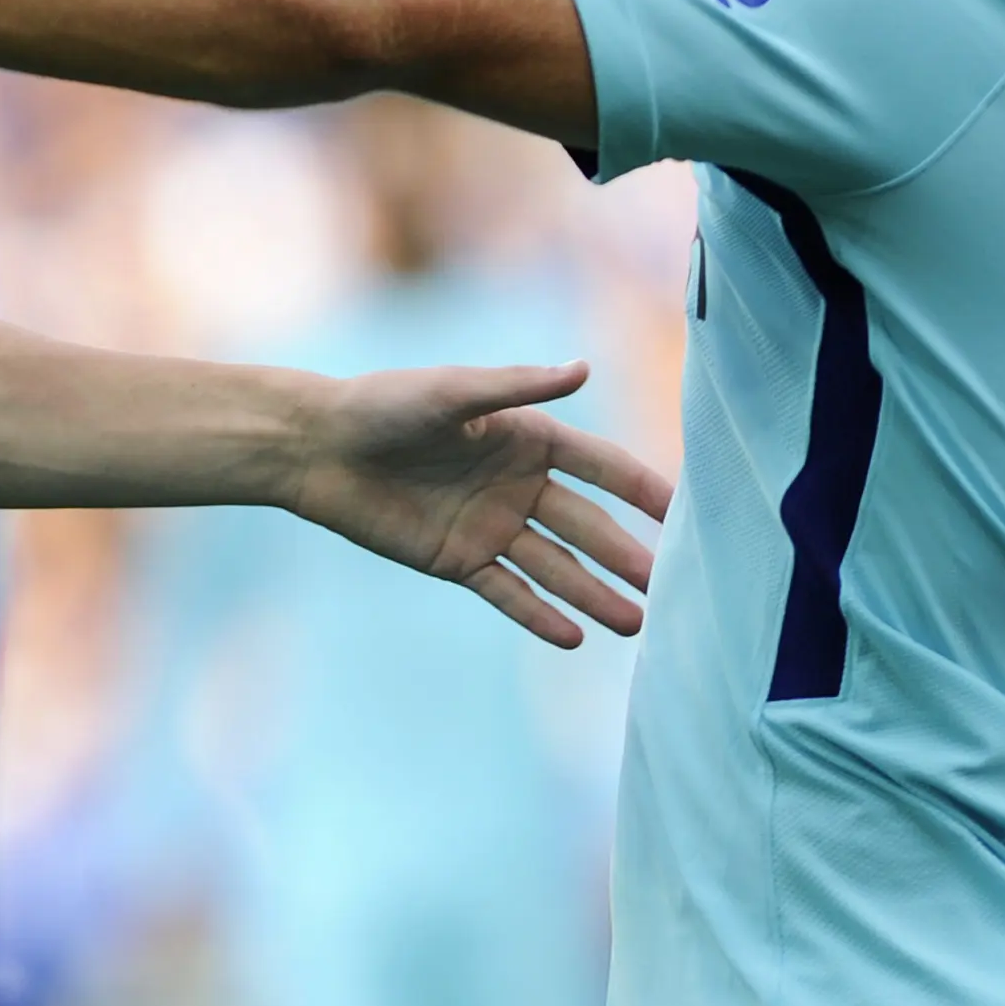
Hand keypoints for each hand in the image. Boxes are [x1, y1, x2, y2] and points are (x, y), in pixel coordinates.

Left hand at [287, 361, 671, 647]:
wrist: (319, 449)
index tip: (685, 513)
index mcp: (526, 438)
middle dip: (626, 554)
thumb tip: (582, 368)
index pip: (599, 467)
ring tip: (636, 623)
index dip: (641, 488)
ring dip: (594, 593)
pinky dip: (539, 615)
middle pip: (584, 525)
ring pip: (555, 566)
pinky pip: (507, 592)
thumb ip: (517, 388)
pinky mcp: (458, 559)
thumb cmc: (383, 406)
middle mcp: (517, 484)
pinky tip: (575, 637)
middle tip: (667, 585)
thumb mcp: (452, 393)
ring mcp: (490, 525)